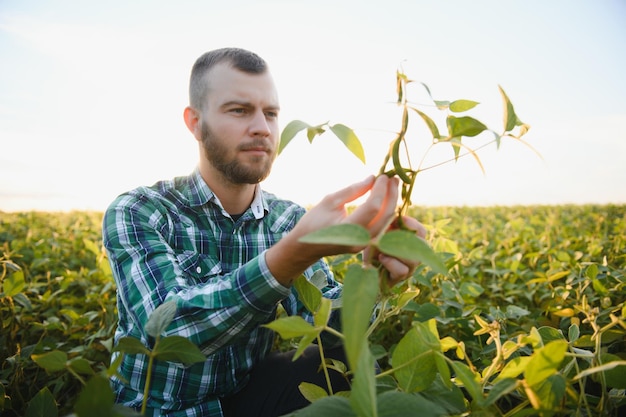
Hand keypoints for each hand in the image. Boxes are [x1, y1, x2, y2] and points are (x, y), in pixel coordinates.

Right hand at [265, 175, 399, 284]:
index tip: (382, 175)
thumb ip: (353, 191)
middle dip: (391, 194)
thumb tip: (372, 178)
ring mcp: (364, 245)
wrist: (306, 246)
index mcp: (348, 229)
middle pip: (385, 215)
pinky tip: (386, 198)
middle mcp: (360, 240)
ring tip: (391, 185)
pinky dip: (385, 211)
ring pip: (387, 222)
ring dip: (391, 202)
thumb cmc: (314, 221)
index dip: (380, 190)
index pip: (372, 207)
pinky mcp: (366, 245)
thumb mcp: (330, 201)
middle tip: (393, 178)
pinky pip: (382, 226)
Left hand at [364, 215, 426, 285]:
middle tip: (390, 233)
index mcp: (411, 242)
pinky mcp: (399, 280)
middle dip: (405, 238)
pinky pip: (402, 270)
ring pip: (414, 260)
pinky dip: (390, 262)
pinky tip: (381, 258)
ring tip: (382, 248)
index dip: (412, 224)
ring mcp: (408, 269)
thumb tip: (394, 216)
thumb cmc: (373, 249)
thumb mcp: (379, 234)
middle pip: (423, 246)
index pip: (421, 231)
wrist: (363, 270)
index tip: (396, 219)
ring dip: (396, 251)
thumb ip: (388, 225)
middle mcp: (414, 256)